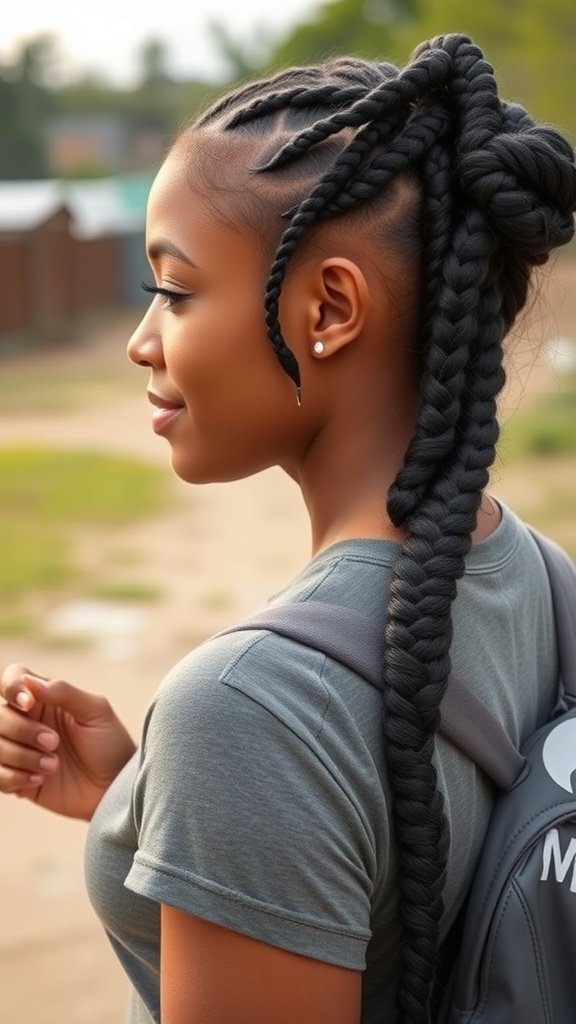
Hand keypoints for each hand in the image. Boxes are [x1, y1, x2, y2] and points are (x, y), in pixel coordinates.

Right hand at [0, 663, 135, 819]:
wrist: (115, 786)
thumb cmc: (109, 743)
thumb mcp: (95, 711)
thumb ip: (63, 692)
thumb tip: (30, 681)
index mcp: (43, 699)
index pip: (12, 679)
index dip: (11, 687)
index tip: (28, 704)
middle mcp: (26, 721)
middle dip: (22, 730)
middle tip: (54, 742)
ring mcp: (18, 750)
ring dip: (21, 756)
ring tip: (53, 765)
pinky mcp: (15, 779)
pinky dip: (14, 777)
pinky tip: (40, 780)